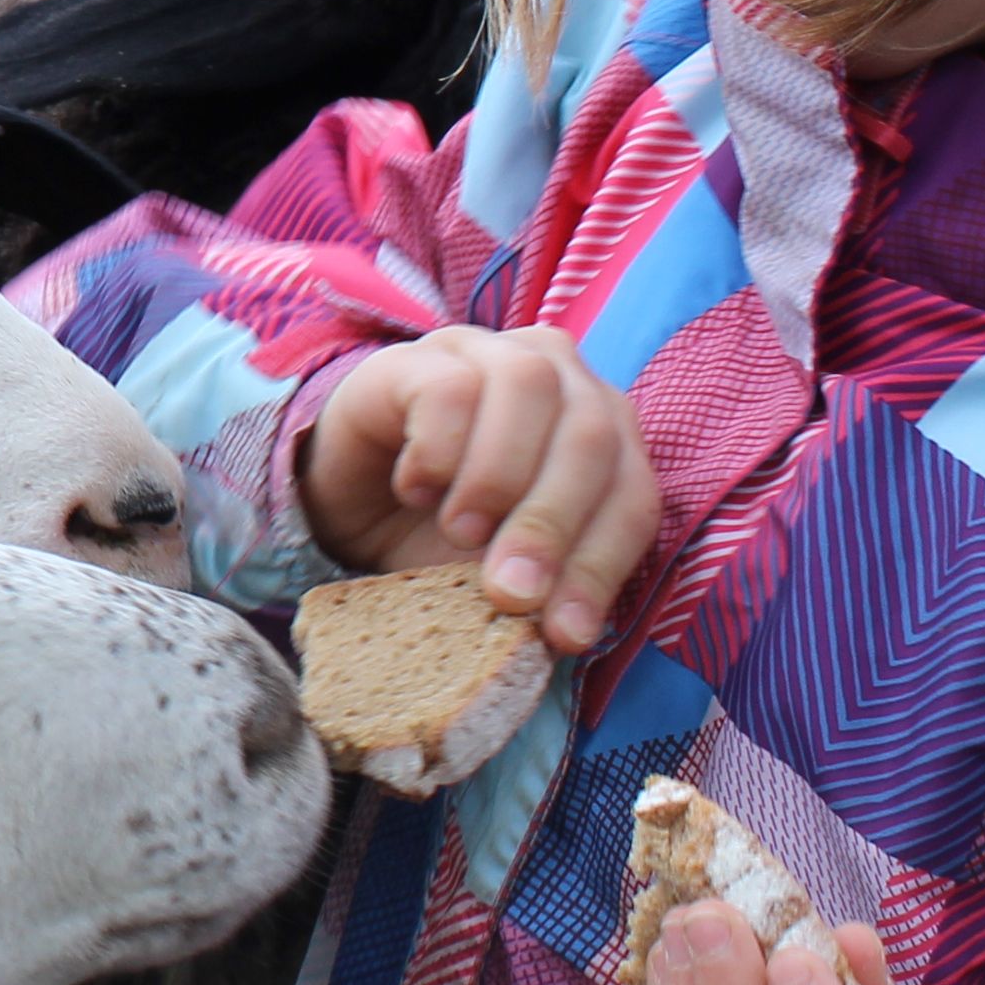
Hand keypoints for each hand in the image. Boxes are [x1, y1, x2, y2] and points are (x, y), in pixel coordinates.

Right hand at [297, 326, 658, 649]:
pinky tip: (416, 489)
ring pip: (529, 385)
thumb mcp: (501, 571)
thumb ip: (546, 587)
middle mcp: (559, 376)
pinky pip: (448, 386)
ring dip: (500, 476)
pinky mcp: (417, 356)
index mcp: (602, 431)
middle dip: (553, 524)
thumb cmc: (442, 536)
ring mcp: (487, 352)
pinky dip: (437, 451)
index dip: (605, 564)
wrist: (350, 503)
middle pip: (591, 434)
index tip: (563, 632)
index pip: (633, 491)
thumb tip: (567, 631)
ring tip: (461, 532)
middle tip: (508, 592)